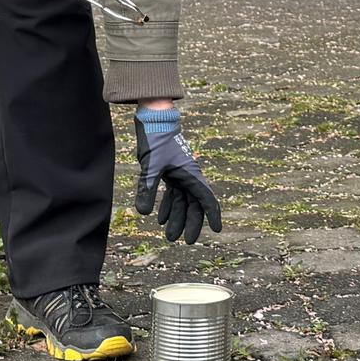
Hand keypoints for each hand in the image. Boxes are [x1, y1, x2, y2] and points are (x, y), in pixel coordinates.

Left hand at [134, 110, 222, 243]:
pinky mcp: (170, 171)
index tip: (216, 230)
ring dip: (177, 218)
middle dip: (190, 223)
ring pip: (182, 201)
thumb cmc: (156, 139)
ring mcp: (180, 173)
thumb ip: (148, 189)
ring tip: (169, 235)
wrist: (154, 119)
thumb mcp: (151, 166)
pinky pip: (172, 193)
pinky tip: (159, 218)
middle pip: (194, 204)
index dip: (212, 215)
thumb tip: (143, 213)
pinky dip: (167, 205)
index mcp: (191, 174)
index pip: (206, 199)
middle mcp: (189, 176)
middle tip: (185, 241)